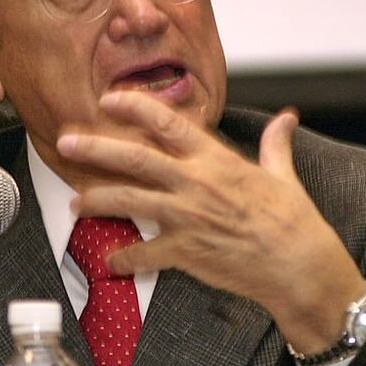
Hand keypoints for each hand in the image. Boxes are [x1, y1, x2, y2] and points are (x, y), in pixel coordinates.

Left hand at [56, 91, 365, 353]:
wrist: (300, 267)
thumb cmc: (294, 221)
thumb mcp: (283, 175)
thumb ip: (276, 144)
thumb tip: (287, 118)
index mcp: (216, 160)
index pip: (168, 123)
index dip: (135, 106)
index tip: (109, 99)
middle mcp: (196, 183)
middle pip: (135, 158)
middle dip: (95, 148)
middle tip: (65, 143)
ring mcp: (188, 217)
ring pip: (130, 202)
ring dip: (97, 200)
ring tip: (75, 203)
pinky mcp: (186, 251)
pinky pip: (146, 253)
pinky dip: (125, 258)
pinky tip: (110, 261)